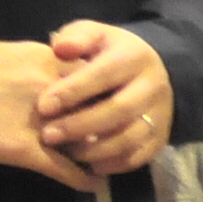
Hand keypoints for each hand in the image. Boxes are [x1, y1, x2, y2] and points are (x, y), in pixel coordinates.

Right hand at [0, 39, 98, 191]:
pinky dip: (81, 177)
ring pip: (85, 138)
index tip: (112, 101)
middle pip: (98, 107)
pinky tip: (94, 183)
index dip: (105, 92)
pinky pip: (62, 166)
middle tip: (115, 132)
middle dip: (108, 120)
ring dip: (97, 149)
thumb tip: (64, 67)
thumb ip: (44, 62)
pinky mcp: (24, 150)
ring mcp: (41, 122)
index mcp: (50, 62)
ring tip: (108, 157)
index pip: (95, 77)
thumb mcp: (14, 53)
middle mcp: (53, 90)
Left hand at [36, 20, 173, 176]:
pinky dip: (111, 165)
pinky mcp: (159, 139)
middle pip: (119, 110)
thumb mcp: (95, 36)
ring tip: (65, 152)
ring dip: (93, 150)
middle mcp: (152, 86)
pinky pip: (137, 158)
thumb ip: (76, 37)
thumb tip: (60, 48)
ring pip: (129, 139)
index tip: (43, 106)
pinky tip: (88, 164)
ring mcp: (159, 114)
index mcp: (134, 57)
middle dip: (80, 125)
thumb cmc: (111, 54)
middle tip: (47, 135)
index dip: (72, 91)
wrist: (154, 72)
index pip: (104, 74)